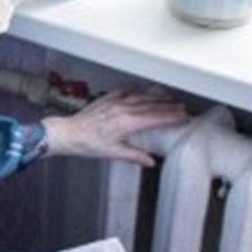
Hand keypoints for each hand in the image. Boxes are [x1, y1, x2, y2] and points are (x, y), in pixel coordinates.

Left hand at [41, 88, 188, 165]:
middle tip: (182, 106)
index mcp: (126, 122)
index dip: (171, 116)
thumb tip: (150, 161)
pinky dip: (137, 89)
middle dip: (169, 105)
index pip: (155, 117)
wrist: (69, 133)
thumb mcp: (113, 153)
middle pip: (151, 105)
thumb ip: (134, 156)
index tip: (183, 116)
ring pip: (141, 96)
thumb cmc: (87, 144)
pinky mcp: (106, 99)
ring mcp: (114, 102)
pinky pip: (126, 90)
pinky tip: (142, 89)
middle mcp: (122, 109)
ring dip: (156, 97)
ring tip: (169, 98)